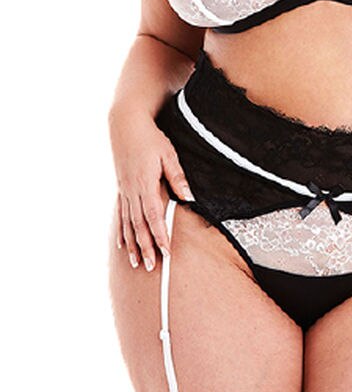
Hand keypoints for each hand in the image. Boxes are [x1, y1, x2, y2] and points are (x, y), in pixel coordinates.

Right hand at [109, 108, 194, 272]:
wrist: (126, 123)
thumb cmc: (151, 137)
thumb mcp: (169, 154)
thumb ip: (177, 177)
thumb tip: (189, 197)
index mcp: (146, 182)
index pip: (154, 214)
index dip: (160, 235)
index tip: (166, 252)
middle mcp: (132, 190)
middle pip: (139, 224)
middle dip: (146, 247)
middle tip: (151, 268)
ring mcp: (125, 190)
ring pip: (128, 223)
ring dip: (133, 244)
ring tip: (136, 263)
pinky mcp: (121, 188)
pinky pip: (121, 214)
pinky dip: (122, 231)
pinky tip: (122, 245)